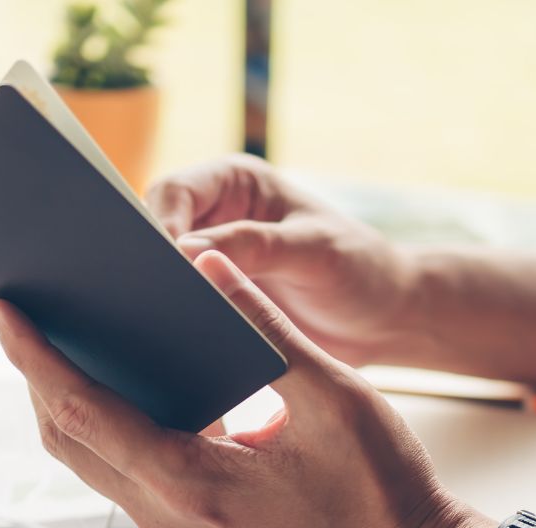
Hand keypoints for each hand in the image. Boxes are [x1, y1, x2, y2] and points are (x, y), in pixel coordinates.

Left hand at [0, 250, 492, 527]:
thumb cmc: (383, 490)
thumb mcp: (335, 396)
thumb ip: (267, 328)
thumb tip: (209, 266)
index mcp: (194, 486)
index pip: (85, 412)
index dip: (35, 356)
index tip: (2, 309)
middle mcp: (169, 519)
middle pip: (69, 439)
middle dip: (35, 373)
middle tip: (18, 310)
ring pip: (90, 460)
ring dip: (64, 400)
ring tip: (54, 335)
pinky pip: (123, 471)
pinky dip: (104, 423)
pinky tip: (117, 377)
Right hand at [146, 154, 416, 365]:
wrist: (384, 320)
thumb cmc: (361, 270)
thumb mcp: (313, 253)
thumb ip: (254, 247)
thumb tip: (187, 253)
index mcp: (237, 181)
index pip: (174, 191)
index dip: (158, 226)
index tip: (162, 267)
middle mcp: (217, 213)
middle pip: (156, 229)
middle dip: (151, 261)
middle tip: (152, 298)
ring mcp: (213, 257)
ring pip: (161, 270)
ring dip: (160, 293)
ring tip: (161, 321)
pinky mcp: (215, 296)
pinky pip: (178, 303)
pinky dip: (174, 317)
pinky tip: (176, 339)